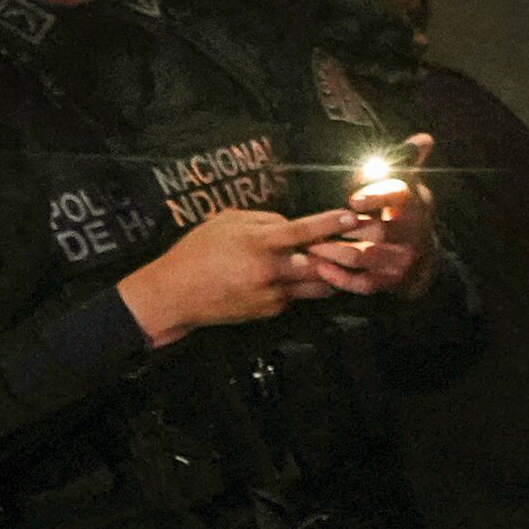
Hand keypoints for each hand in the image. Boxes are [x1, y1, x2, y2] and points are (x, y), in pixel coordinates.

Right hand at [117, 204, 362, 345]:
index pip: (304, 231)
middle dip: (340, 255)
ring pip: (318, 285)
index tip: (352, 218)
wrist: (176, 294)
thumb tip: (292, 223)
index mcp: (259, 242)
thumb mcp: (227, 221)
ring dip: (327, 274)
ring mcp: (273, 293)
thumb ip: (264, 219)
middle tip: (350, 245)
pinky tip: (289, 278)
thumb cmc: (198, 252)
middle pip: (323, 264)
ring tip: (326, 262)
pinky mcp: (271, 310)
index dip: (331, 224)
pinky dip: (300, 286)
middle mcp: (271, 269)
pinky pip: (297, 296)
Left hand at [305, 132, 436, 293]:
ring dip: (332, 251)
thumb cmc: (408, 215)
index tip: (352, 199)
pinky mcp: (389, 283)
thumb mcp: (411, 187)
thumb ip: (407, 162)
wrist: (426, 259)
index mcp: (415, 206)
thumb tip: (423, 138)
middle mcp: (412, 235)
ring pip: (362, 256)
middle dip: (343, 226)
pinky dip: (338, 277)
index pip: (400, 197)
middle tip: (314, 223)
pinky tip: (318, 266)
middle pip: (376, 229)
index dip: (377, 197)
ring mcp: (400, 261)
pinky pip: (361, 283)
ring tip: (308, 244)